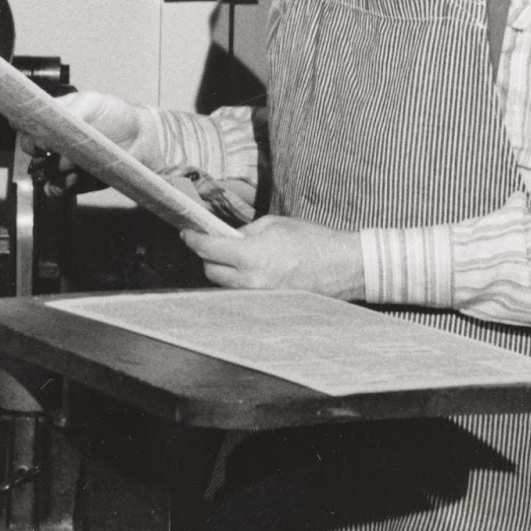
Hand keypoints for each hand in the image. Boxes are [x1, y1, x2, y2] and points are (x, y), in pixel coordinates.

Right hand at [25, 90, 162, 193]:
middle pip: (29, 148)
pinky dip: (60, 186)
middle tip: (51, 147)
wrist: (141, 139)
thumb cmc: (116, 116)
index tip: (34, 130)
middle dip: (37, 149)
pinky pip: (57, 189)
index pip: (26, 123)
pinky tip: (74, 178)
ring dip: (51, 169)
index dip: (24, 128)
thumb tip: (48, 131)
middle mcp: (54, 141)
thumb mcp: (91, 102)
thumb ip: (68, 110)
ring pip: (41, 171)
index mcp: (54, 118)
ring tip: (70, 165)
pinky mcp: (73, 182)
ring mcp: (62, 163)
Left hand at [180, 214, 365, 299]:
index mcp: (251, 255)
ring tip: (232, 257)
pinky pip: (241, 294)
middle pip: (210, 271)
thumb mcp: (275, 224)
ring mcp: (259, 297)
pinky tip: (247, 272)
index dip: (193, 239)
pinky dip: (238, 283)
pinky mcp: (267, 306)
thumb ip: (245, 232)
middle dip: (207, 256)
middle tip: (211, 242)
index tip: (187, 232)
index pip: (208, 249)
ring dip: (222, 271)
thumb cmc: (313, 241)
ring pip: (224, 286)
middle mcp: (251, 281)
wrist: (342, 267)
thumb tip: (228, 238)